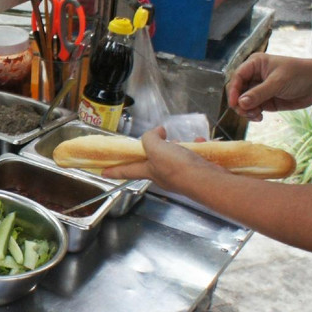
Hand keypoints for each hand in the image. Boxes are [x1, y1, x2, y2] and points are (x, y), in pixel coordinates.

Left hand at [101, 127, 220, 190]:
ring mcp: (181, 175)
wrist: (207, 180)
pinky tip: (199, 142)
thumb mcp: (156, 148)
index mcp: (150, 171)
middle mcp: (164, 175)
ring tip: (179, 140)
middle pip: (153, 163)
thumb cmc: (178, 167)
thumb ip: (150, 138)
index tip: (103, 173)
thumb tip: (157, 132)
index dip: (115, 171)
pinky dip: (196, 148)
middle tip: (156, 141)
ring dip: (177, 148)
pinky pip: (193, 157)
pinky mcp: (197, 172)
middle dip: (153, 152)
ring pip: (174, 158)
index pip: (127, 170)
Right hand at [227, 53, 311, 120]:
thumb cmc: (299, 75)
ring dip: (247, 111)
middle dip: (240, 103)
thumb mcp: (278, 82)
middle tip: (248, 112)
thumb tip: (240, 103)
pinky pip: (252, 109)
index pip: (237, 77)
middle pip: (237, 92)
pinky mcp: (265, 101)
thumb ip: (259, 93)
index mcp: (254, 65)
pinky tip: (259, 117)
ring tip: (257, 115)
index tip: (234, 104)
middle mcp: (254, 77)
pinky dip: (253, 115)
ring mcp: (259, 90)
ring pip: (243, 103)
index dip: (233, 91)